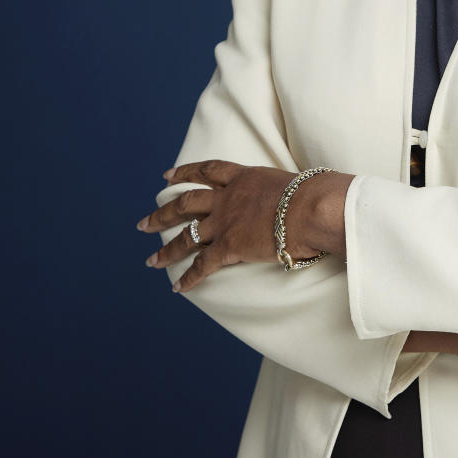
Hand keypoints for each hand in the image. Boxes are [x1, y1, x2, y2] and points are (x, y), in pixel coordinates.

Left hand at [136, 160, 353, 292]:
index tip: (167, 177)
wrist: (311, 207)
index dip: (185, 172)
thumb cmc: (313, 194)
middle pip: (185, 203)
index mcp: (243, 177)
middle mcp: (228, 197)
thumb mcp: (294, 183)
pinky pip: (203, 264)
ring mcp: (225, 221)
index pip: (207, 171)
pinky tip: (178, 287)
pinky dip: (189, 277)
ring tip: (152, 260)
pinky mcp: (230, 246)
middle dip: (162, 214)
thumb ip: (285, 190)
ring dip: (166, 249)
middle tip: (144, 224)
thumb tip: (302, 196)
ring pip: (187, 235)